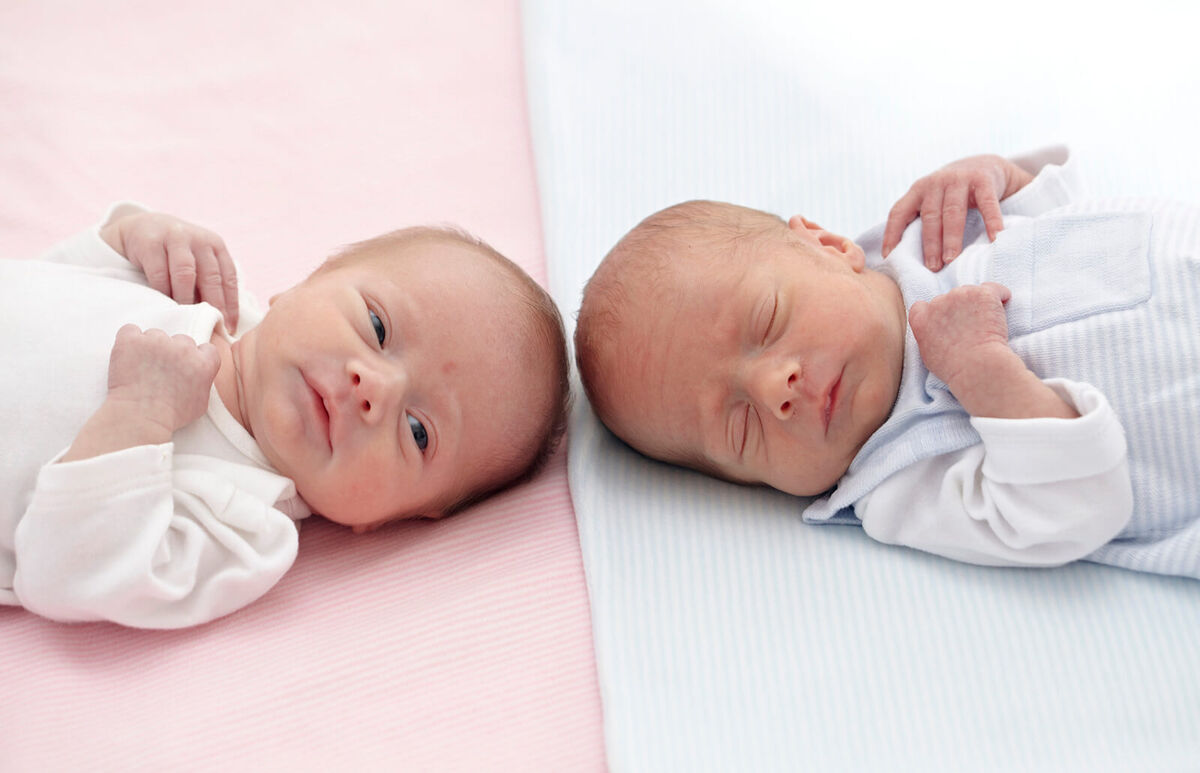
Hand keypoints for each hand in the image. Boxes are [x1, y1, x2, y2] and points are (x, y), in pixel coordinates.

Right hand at [101, 212, 239, 331]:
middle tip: (212, 327)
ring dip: (187, 299)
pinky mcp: (150, 243)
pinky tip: (166, 305)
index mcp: (215, 245)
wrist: (140, 227)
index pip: (229, 277)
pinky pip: (159, 273)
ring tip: (188, 318)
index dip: (231, 304)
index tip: (231, 327)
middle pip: (210, 276)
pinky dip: (163, 291)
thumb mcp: (197, 260)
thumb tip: (224, 320)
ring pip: (185, 273)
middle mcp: (199, 239)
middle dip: (213, 304)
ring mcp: (174, 238)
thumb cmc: (175, 253)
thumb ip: (209, 281)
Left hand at [105, 324, 220, 434]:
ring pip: (155, 335)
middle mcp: (183, 348)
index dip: (195, 357)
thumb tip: (200, 374)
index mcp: (204, 362)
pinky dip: (128, 341)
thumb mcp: (201, 404)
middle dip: (172, 352)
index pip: (205, 348)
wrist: (139, 417)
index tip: (185, 366)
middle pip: (181, 340)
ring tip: (141, 368)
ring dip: (149, 347)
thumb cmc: (170, 416)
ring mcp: (157, 341)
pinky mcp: (132, 340)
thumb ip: (204, 382)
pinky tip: (127, 356)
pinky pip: (130, 330)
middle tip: (159, 370)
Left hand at [882, 155, 1033, 270]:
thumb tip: (902, 256)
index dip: (892, 233)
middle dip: (930, 244)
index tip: (890, 256)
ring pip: (953, 212)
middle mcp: (935, 183)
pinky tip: (995, 238)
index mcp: (918, 190)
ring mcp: (959, 179)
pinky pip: (987, 203)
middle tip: (932, 267)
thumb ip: (919, 219)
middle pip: (930, 216)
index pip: (899, 212)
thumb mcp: (931, 199)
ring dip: (951, 238)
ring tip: (951, 259)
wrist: (984, 165)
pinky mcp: (983, 180)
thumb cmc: (951, 193)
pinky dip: (991, 221)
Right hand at [908, 282, 1011, 389]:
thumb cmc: (955, 368)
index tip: (948, 320)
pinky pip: (995, 290)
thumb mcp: (928, 354)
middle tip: (973, 326)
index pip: (923, 306)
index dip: (938, 312)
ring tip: (988, 322)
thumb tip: (936, 332)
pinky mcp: (982, 294)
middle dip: (960, 308)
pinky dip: (1000, 296)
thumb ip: (928, 336)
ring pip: (971, 293)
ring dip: (979, 304)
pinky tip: (1004, 306)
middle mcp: (938, 302)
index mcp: (921, 318)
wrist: (977, 366)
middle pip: (949, 298)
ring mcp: (960, 295)